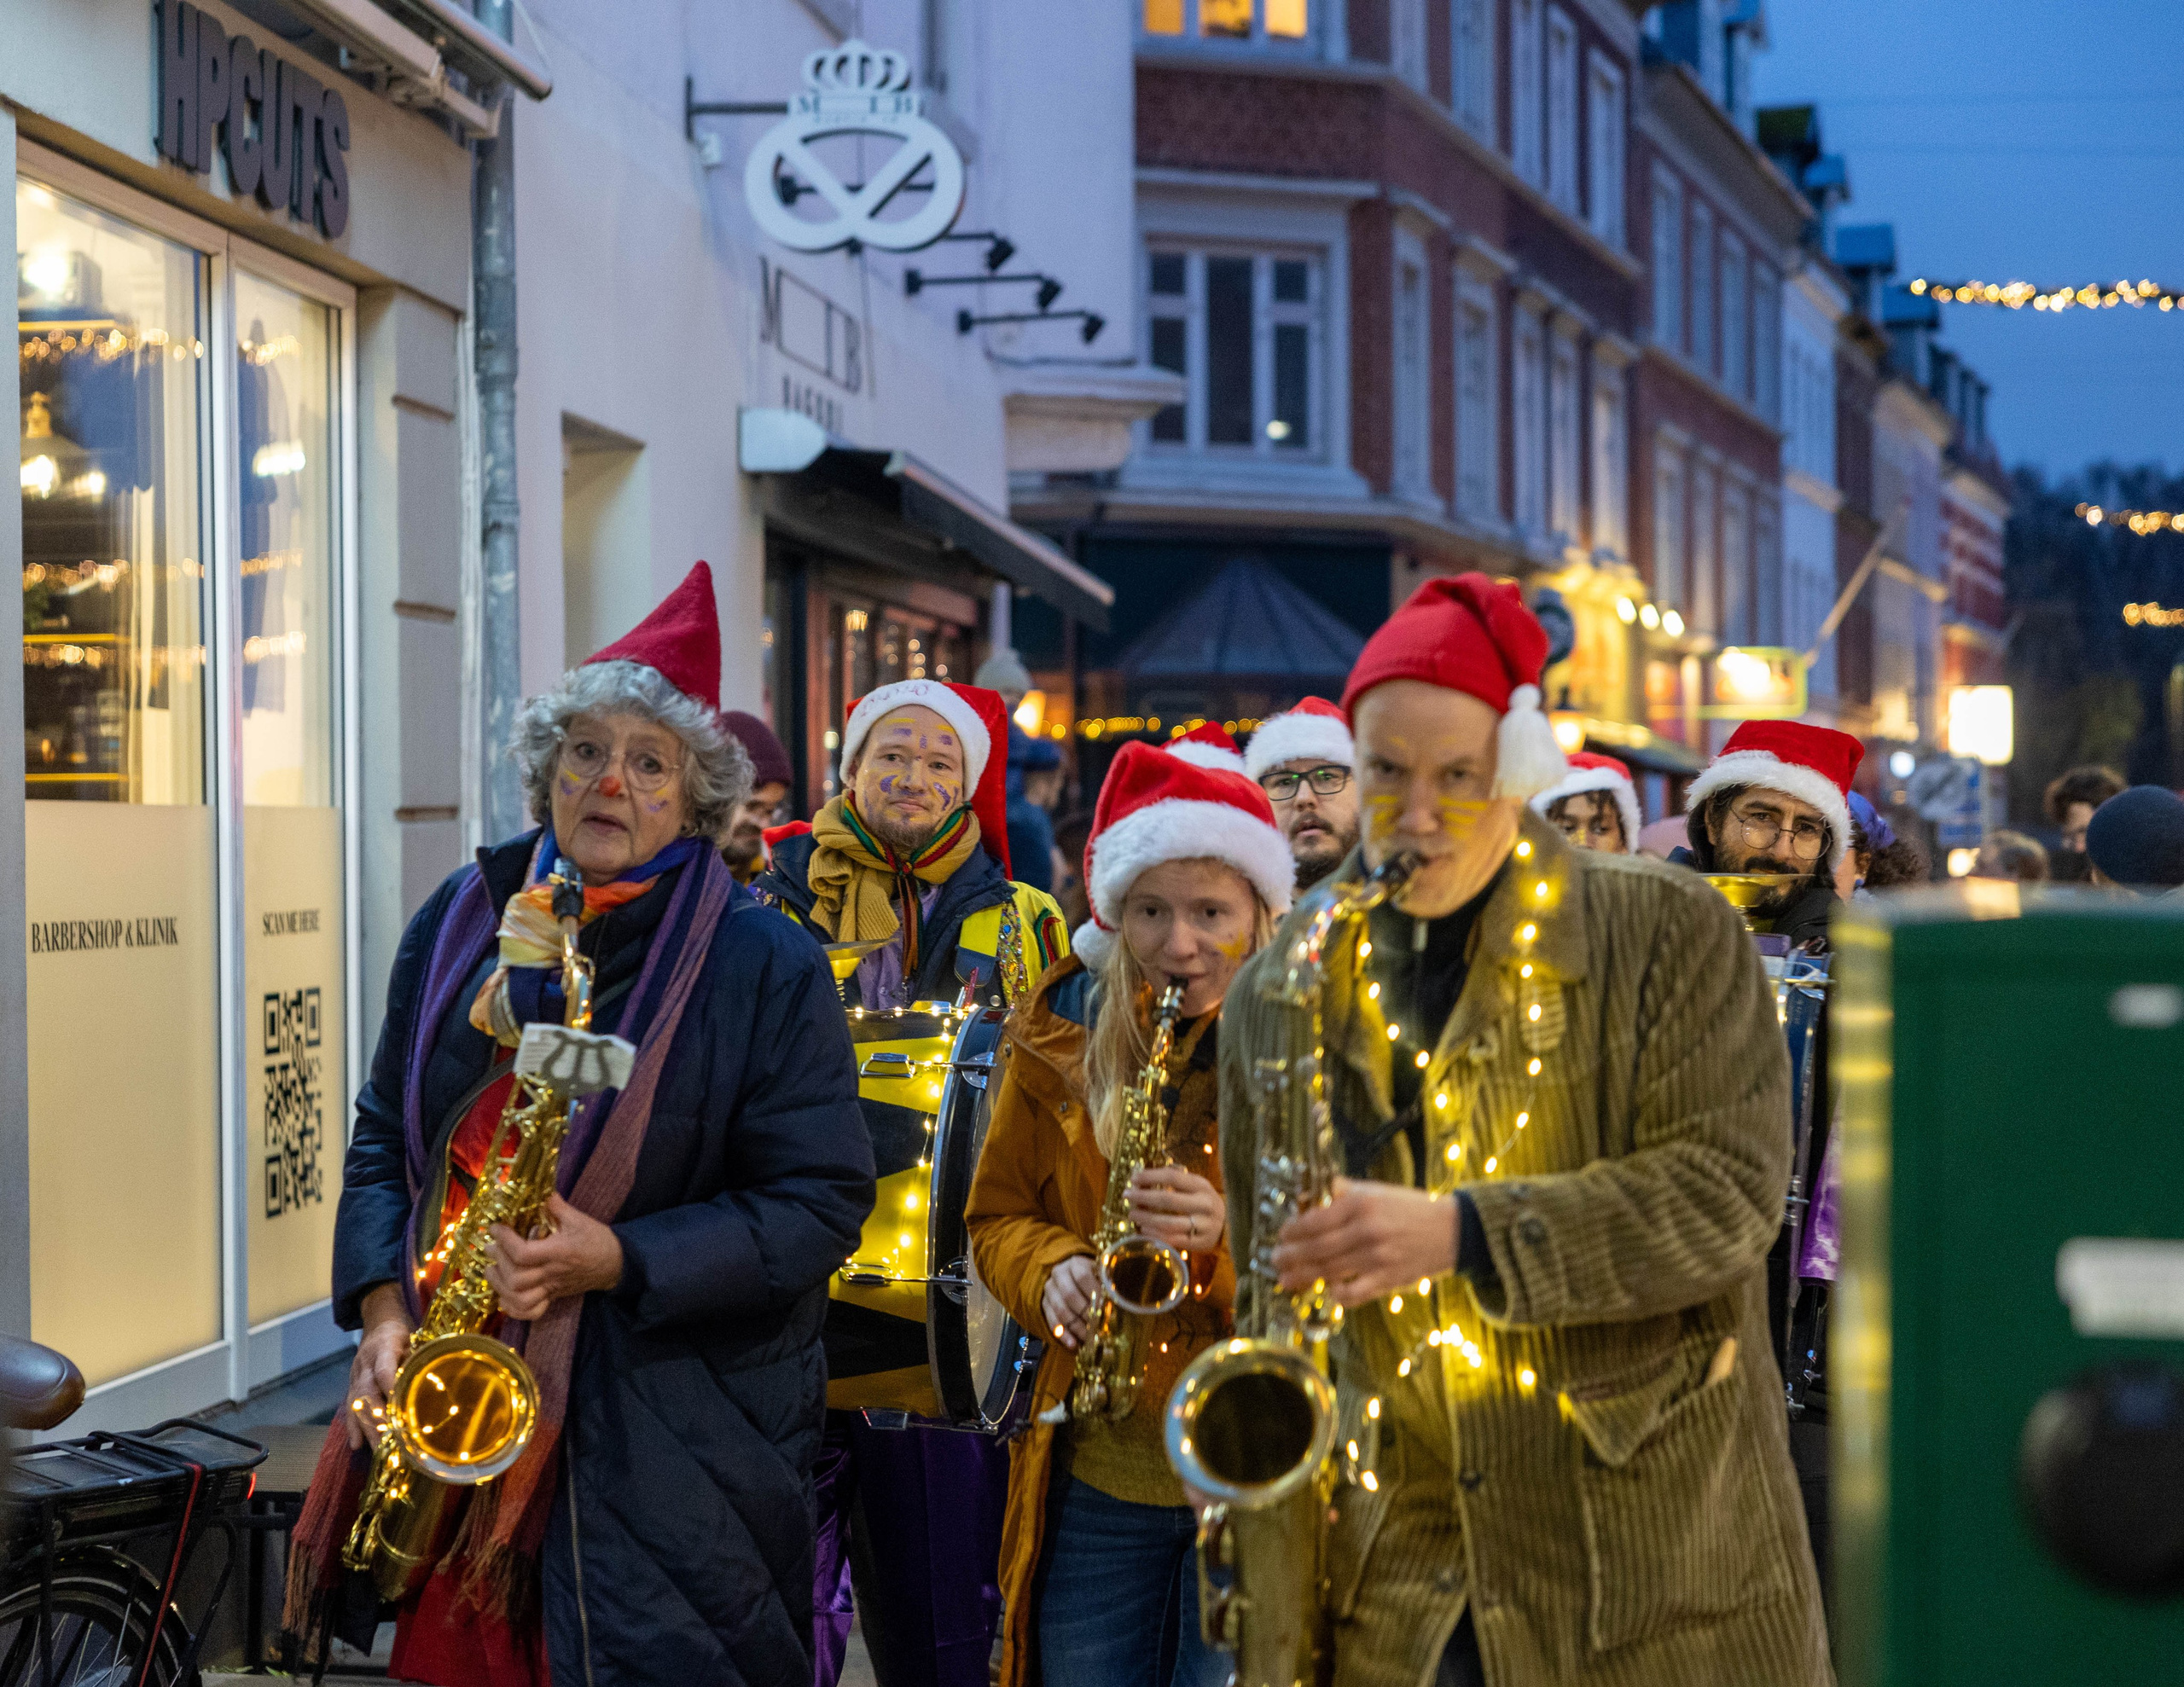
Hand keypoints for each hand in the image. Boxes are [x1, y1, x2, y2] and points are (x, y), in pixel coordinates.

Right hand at [345, 1284, 414, 1450]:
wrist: (377, 1325)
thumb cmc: (401, 1335)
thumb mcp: (415, 1340)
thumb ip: (419, 1360)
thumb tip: (438, 1383)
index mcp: (384, 1348)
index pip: (384, 1371)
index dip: (390, 1390)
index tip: (399, 1410)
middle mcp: (365, 1365)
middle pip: (368, 1395)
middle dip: (378, 1421)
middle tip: (390, 1443)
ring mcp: (356, 1377)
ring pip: (357, 1405)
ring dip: (368, 1429)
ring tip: (378, 1451)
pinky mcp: (351, 1386)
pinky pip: (350, 1408)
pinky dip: (353, 1427)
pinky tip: (356, 1445)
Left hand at [485, 1192, 623, 1320]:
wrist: (616, 1263)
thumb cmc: (597, 1239)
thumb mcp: (579, 1218)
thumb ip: (556, 1206)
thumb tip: (538, 1189)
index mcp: (559, 1252)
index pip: (523, 1254)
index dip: (504, 1241)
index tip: (496, 1228)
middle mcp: (552, 1274)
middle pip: (516, 1279)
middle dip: (499, 1261)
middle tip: (491, 1246)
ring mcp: (551, 1288)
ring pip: (520, 1299)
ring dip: (500, 1286)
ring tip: (492, 1270)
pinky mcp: (552, 1296)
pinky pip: (530, 1312)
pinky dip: (513, 1308)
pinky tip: (504, 1294)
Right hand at [1041, 1254, 1100, 1350]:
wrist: (1071, 1274)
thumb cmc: (1094, 1276)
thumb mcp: (1102, 1274)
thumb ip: (1109, 1284)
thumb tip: (1123, 1302)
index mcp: (1075, 1263)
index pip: (1082, 1277)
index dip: (1094, 1293)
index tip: (1106, 1308)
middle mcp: (1059, 1274)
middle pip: (1070, 1295)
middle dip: (1086, 1314)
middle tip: (1099, 1328)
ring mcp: (1050, 1289)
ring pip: (1061, 1310)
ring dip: (1076, 1327)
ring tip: (1089, 1339)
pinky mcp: (1045, 1304)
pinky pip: (1051, 1320)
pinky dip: (1063, 1334)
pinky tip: (1073, 1344)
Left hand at [1126, 1166, 1225, 1253]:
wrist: (1230, 1226)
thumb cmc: (1205, 1203)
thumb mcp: (1197, 1187)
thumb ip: (1176, 1182)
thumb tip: (1142, 1179)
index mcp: (1202, 1186)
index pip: (1172, 1177)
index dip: (1151, 1176)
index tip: (1134, 1178)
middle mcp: (1204, 1204)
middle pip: (1168, 1199)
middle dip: (1143, 1197)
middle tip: (1127, 1195)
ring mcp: (1204, 1225)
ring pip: (1168, 1222)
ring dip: (1146, 1218)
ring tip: (1133, 1215)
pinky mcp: (1201, 1243)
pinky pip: (1173, 1240)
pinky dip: (1155, 1235)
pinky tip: (1144, 1231)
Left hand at [1269, 1177, 1457, 1307]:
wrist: (1452, 1229)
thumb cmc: (1410, 1208)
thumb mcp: (1375, 1191)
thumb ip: (1342, 1193)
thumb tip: (1309, 1196)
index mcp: (1360, 1204)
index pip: (1314, 1220)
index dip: (1293, 1230)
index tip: (1282, 1234)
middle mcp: (1366, 1230)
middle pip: (1316, 1248)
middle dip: (1290, 1256)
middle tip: (1274, 1260)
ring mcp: (1377, 1257)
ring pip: (1329, 1271)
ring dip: (1303, 1276)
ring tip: (1285, 1279)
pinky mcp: (1388, 1279)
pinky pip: (1354, 1293)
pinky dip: (1337, 1295)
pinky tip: (1328, 1291)